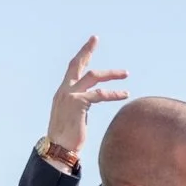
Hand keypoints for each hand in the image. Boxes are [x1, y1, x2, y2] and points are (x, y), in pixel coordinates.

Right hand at [47, 37, 128, 154]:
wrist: (59, 148)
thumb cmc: (69, 136)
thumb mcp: (76, 116)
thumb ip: (82, 105)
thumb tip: (93, 102)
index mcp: (63, 91)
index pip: (73, 69)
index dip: (82, 55)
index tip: (90, 44)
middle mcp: (64, 90)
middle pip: (78, 64)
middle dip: (86, 50)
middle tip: (95, 38)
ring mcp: (70, 95)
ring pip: (93, 77)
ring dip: (111, 74)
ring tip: (125, 74)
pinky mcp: (78, 104)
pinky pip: (99, 94)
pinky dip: (113, 93)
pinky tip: (125, 94)